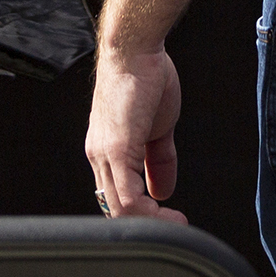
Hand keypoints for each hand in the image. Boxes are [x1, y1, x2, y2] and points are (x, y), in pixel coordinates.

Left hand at [86, 42, 187, 223]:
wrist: (136, 48)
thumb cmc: (144, 77)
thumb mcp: (157, 128)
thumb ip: (158, 160)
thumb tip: (163, 191)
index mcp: (105, 151)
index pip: (115, 197)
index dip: (141, 214)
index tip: (167, 219)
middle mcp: (99, 155)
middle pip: (115, 208)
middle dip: (147, 225)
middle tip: (176, 228)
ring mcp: (104, 154)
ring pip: (120, 208)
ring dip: (152, 224)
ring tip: (177, 225)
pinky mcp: (116, 149)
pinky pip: (128, 196)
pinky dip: (150, 213)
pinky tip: (169, 214)